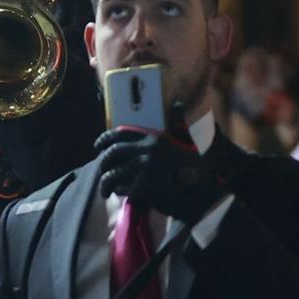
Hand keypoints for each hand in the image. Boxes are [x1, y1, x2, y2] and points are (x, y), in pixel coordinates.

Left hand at [95, 107, 224, 222]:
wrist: (200, 194)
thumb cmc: (195, 168)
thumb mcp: (187, 142)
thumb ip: (178, 124)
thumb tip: (177, 104)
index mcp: (155, 139)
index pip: (121, 133)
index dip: (105, 138)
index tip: (97, 145)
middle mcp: (147, 151)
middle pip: (113, 153)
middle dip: (103, 162)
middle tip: (101, 169)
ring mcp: (143, 169)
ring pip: (113, 173)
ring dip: (106, 182)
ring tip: (106, 189)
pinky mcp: (142, 187)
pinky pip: (122, 188)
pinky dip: (119, 191)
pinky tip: (120, 193)